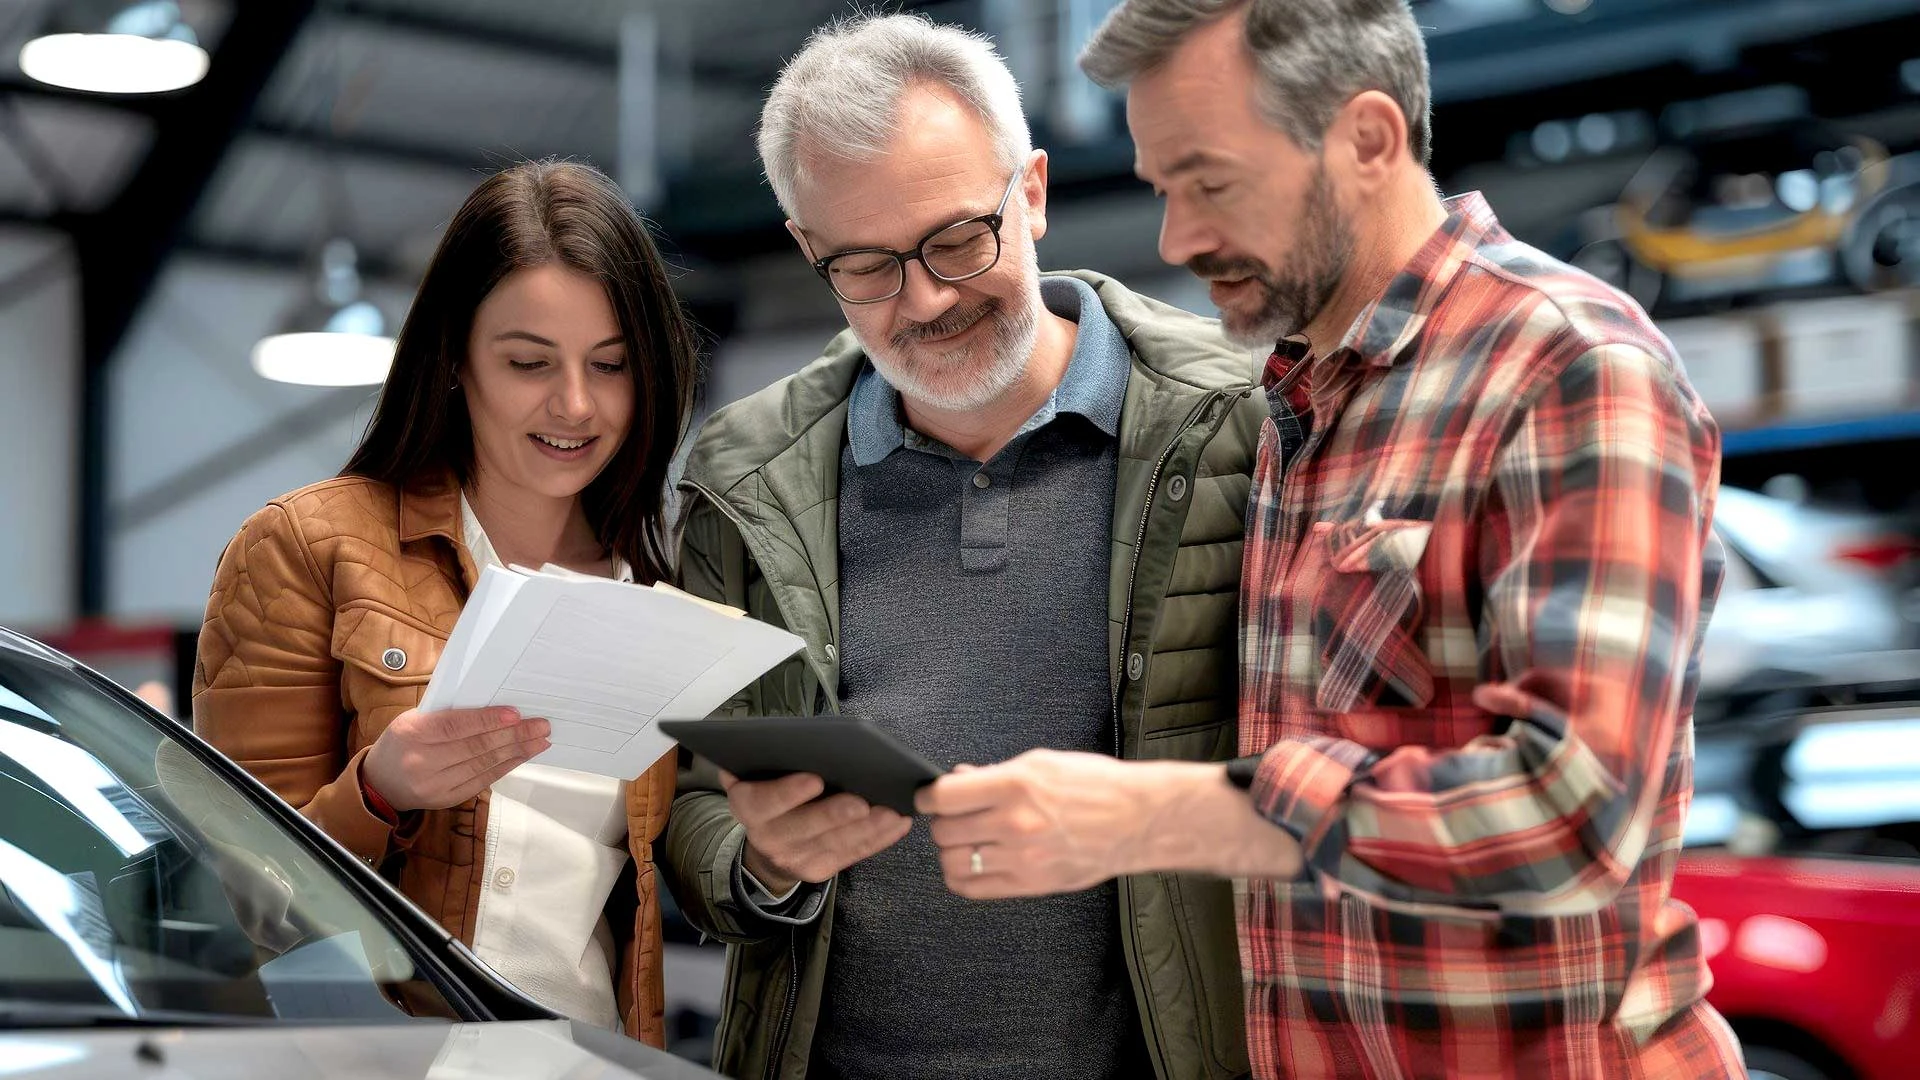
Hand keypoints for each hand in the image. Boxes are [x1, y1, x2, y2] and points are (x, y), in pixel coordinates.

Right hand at [362, 706, 550, 812]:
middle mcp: (422, 761)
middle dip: (513, 736)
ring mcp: (435, 785)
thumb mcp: (413, 718)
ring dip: (516, 752)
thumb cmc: (403, 741)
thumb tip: (493, 704)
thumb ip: (447, 713)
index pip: (455, 726)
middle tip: (541, 726)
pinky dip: (505, 766)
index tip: (516, 715)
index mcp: (412, 733)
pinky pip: (482, 781)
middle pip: (475, 747)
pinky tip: (521, 756)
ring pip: (483, 765)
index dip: (488, 720)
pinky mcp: (446, 799)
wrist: (380, 783)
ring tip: (540, 740)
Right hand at [723, 770, 911, 896]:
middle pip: (803, 828)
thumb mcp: (758, 773)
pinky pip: (852, 854)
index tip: (815, 779)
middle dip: (834, 815)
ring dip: (865, 828)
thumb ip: (768, 759)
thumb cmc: (771, 789)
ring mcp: (794, 857)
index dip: (788, 792)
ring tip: (891, 811)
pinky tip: (898, 823)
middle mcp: (767, 837)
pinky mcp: (819, 869)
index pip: (764, 802)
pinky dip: (878, 839)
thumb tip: (790, 738)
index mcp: (748, 806)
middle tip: (862, 802)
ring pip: (833, 843)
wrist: (769, 839)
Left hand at [920, 751, 1304, 896]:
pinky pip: (974, 888)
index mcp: (1016, 785)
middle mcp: (1015, 823)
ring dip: (952, 851)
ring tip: (966, 840)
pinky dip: (962, 877)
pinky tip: (974, 863)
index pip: (945, 796)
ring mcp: (1022, 859)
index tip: (930, 796)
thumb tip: (958, 781)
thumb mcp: (1042, 763)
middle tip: (955, 816)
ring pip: (953, 863)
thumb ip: (995, 775)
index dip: (929, 796)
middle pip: (944, 832)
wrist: (1137, 820)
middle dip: (943, 822)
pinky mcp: (1030, 884)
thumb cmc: (1095, 785)